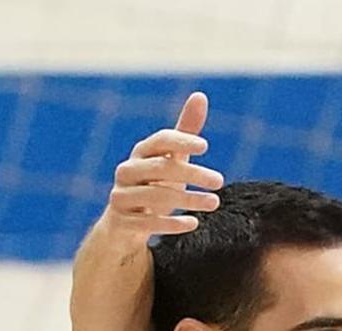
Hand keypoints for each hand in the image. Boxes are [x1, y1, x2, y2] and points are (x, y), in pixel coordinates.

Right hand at [100, 92, 224, 242]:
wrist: (125, 223)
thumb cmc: (154, 183)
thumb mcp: (172, 158)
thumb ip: (185, 132)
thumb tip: (200, 95)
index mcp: (141, 153)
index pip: (160, 141)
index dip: (181, 140)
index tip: (206, 146)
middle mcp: (127, 172)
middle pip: (160, 168)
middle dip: (192, 173)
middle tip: (220, 181)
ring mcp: (121, 197)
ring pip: (154, 196)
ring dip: (188, 199)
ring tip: (215, 202)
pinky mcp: (122, 222)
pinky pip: (146, 223)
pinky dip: (171, 223)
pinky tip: (193, 223)